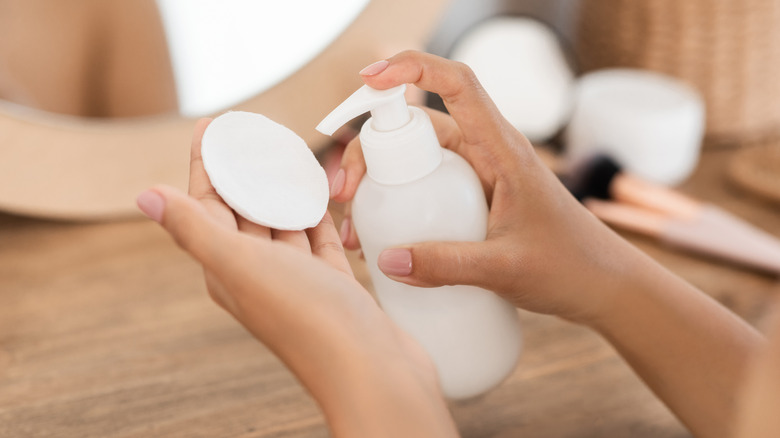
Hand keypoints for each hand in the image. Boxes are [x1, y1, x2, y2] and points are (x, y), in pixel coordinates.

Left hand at [136, 119, 457, 437]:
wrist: (371, 372)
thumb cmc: (307, 319)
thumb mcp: (242, 266)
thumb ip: (194, 230)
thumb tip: (143, 195)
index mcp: (227, 270)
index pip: (206, 206)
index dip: (206, 164)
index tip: (212, 125)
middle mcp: (257, 275)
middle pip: (243, 212)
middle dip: (244, 171)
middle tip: (253, 132)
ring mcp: (297, 281)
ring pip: (282, 224)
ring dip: (280, 190)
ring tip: (287, 153)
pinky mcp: (332, 284)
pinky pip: (318, 239)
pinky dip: (316, 213)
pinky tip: (320, 192)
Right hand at [332, 51, 641, 324]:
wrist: (600, 285)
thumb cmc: (569, 266)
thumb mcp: (505, 268)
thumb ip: (446, 265)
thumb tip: (385, 260)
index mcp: (503, 149)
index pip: (458, 83)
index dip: (413, 68)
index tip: (370, 79)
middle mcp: (487, 154)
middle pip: (418, 127)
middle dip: (373, 150)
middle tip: (346, 194)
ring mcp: (478, 178)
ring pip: (417, 161)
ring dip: (381, 183)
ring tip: (356, 227)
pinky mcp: (473, 201)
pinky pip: (427, 190)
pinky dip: (399, 205)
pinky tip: (382, 240)